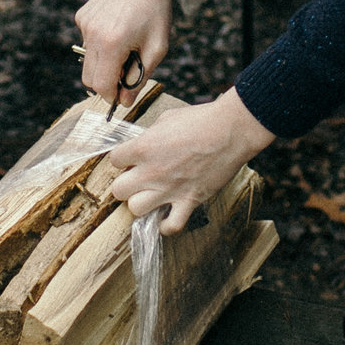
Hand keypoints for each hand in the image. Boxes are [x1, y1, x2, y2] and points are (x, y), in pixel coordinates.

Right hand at [75, 0, 176, 102]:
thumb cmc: (155, 12)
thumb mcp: (156, 48)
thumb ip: (139, 78)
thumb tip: (124, 101)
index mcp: (113, 44)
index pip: (100, 86)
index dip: (112, 95)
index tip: (123, 94)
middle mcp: (93, 35)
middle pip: (88, 77)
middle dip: (105, 82)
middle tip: (125, 71)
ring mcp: (85, 24)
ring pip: (87, 60)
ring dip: (103, 62)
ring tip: (124, 46)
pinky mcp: (82, 16)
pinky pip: (87, 42)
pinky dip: (100, 44)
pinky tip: (116, 29)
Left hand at [102, 91, 273, 235]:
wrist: (231, 130)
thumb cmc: (201, 120)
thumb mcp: (166, 119)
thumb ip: (150, 135)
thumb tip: (144, 144)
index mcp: (143, 148)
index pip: (114, 160)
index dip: (122, 159)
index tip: (131, 158)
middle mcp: (151, 171)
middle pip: (118, 190)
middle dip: (126, 184)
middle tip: (138, 178)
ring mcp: (170, 189)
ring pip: (136, 209)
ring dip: (141, 202)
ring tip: (152, 195)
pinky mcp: (189, 201)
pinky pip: (171, 225)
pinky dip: (167, 224)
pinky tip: (167, 215)